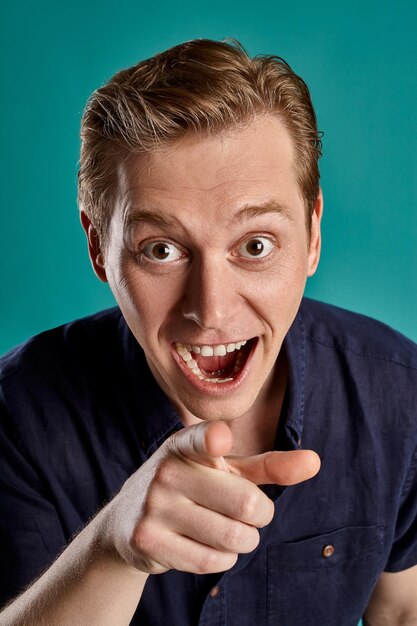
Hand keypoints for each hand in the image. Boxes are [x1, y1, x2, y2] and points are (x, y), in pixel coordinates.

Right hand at [105, 421, 319, 574]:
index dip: (214, 438)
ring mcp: (153, 505)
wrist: (127, 521)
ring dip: (244, 541)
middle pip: (247, 505)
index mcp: (186, 444)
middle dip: (259, 516)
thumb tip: (315, 461)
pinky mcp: (146, 540)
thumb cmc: (192, 487)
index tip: (220, 438)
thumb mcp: (225, 470)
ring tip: (227, 530)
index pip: (203, 437)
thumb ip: (269, 466)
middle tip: (247, 513)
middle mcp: (167, 470)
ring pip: (233, 538)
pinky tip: (208, 546)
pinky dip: (223, 560)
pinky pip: (210, 562)